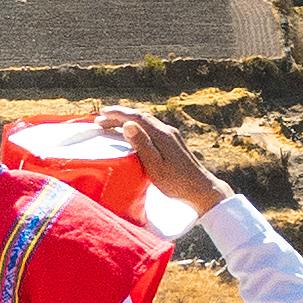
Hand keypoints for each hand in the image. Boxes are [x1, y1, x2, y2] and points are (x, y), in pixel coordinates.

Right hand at [104, 105, 226, 213]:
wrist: (201, 189)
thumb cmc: (176, 182)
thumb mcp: (155, 166)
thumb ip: (142, 144)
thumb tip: (127, 124)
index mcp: (161, 135)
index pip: (136, 117)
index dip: (117, 114)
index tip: (101, 114)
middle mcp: (167, 131)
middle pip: (140, 117)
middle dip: (119, 115)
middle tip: (100, 120)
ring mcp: (172, 136)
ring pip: (146, 122)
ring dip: (128, 120)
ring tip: (111, 124)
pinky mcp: (174, 143)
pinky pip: (151, 128)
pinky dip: (137, 127)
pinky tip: (132, 134)